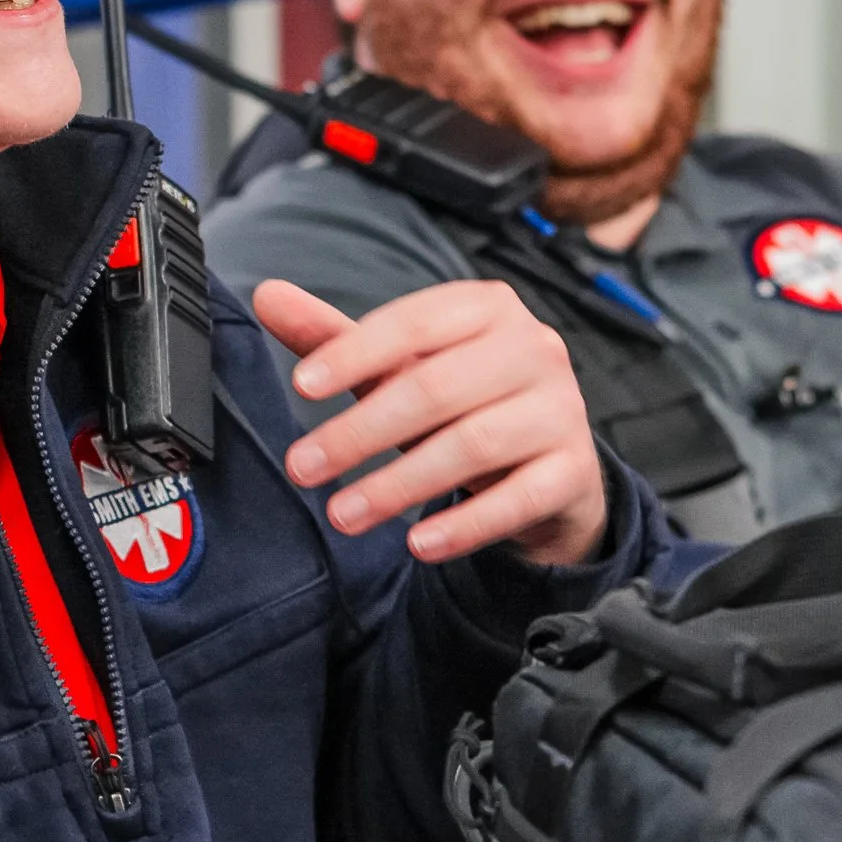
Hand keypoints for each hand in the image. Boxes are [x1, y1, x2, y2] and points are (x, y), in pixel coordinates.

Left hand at [253, 276, 607, 568]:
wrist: (547, 465)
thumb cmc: (463, 404)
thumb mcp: (400, 368)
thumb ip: (338, 338)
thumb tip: (266, 295)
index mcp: (486, 308)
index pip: (414, 322)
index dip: (354, 352)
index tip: (301, 387)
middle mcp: (533, 348)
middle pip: (437, 387)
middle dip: (361, 433)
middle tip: (302, 468)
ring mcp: (561, 409)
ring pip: (474, 445)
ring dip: (399, 485)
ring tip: (343, 514)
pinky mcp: (575, 470)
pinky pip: (518, 499)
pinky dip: (464, 524)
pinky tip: (417, 546)